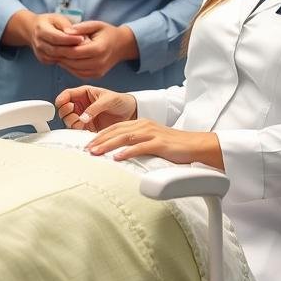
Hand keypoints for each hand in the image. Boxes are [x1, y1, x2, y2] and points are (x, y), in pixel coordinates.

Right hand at [27, 12, 84, 65]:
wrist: (33, 30)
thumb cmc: (49, 22)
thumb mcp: (57, 18)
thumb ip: (66, 25)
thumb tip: (75, 33)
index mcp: (41, 29)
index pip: (56, 37)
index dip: (69, 39)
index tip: (82, 38)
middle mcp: (38, 42)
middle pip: (56, 49)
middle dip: (72, 49)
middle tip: (86, 47)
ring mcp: (40, 52)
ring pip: (57, 57)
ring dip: (70, 56)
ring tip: (83, 52)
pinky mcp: (43, 59)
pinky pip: (56, 61)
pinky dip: (66, 60)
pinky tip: (76, 56)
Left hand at [54, 20, 136, 79]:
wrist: (121, 45)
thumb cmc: (107, 33)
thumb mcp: (96, 24)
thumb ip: (81, 27)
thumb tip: (66, 31)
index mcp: (99, 49)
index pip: (75, 51)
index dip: (63, 48)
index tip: (53, 43)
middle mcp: (99, 62)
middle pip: (73, 62)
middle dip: (61, 56)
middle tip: (50, 50)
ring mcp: (98, 71)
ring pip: (74, 69)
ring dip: (64, 63)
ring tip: (56, 54)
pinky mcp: (96, 75)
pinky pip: (79, 74)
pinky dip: (70, 68)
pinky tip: (65, 60)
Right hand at [55, 86, 136, 131]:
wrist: (131, 112)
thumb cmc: (120, 101)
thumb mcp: (107, 100)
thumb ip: (94, 108)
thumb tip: (82, 118)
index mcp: (84, 93)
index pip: (67, 94)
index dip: (62, 99)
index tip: (61, 103)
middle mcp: (82, 105)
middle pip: (64, 109)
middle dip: (66, 112)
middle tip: (74, 113)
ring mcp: (84, 116)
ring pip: (69, 121)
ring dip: (72, 122)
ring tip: (82, 122)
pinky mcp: (88, 127)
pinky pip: (78, 130)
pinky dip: (78, 131)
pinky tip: (85, 128)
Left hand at [85, 119, 223, 166]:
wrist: (195, 145)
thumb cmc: (173, 146)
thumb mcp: (151, 140)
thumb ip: (136, 143)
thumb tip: (118, 153)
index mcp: (141, 123)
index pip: (115, 127)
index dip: (100, 135)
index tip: (87, 143)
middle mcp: (144, 125)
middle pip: (116, 131)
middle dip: (99, 140)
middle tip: (86, 149)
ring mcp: (152, 133)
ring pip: (125, 137)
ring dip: (108, 145)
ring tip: (96, 152)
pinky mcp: (160, 143)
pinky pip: (141, 147)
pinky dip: (127, 152)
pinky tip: (117, 157)